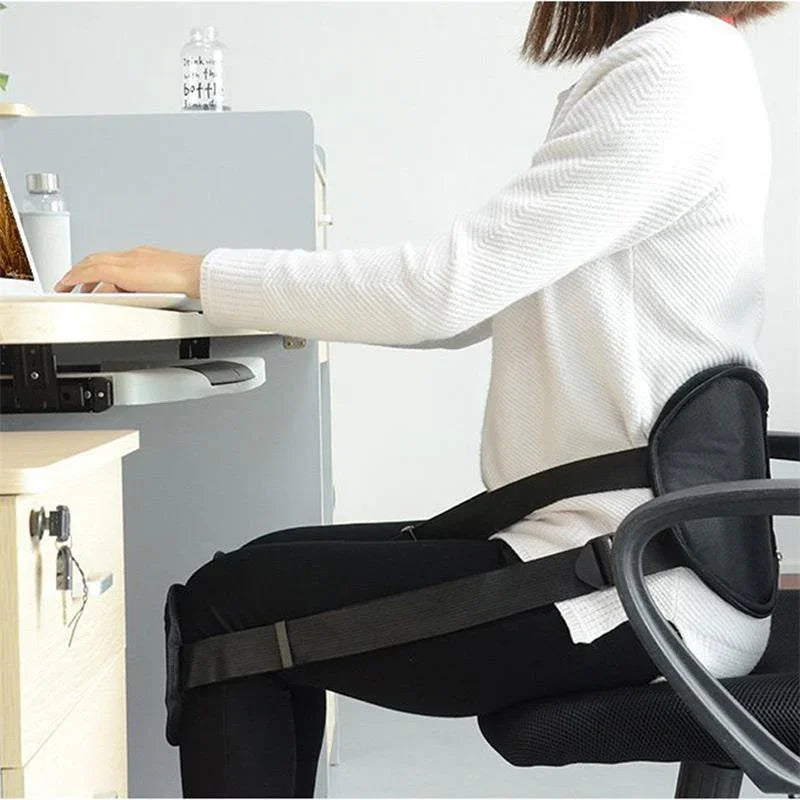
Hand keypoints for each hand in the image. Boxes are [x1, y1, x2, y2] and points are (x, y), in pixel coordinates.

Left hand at [53, 245, 202, 297]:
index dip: (97, 267)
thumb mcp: (166, 283)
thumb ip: (150, 287)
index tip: (91, 278)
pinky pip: (93, 271)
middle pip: (99, 258)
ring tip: (65, 285)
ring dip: (76, 274)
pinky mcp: (124, 271)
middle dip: (81, 270)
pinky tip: (70, 284)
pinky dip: (78, 277)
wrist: (197, 274)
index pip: (114, 259)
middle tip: (69, 281)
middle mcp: (134, 255)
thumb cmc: (190, 280)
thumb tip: (139, 297)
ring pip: (92, 262)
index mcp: (145, 257)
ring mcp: (129, 261)